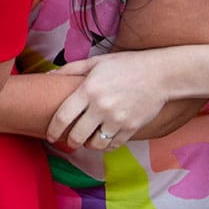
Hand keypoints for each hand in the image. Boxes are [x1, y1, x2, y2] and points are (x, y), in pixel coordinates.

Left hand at [47, 51, 171, 149]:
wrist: (160, 74)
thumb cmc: (126, 65)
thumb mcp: (96, 62)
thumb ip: (71, 69)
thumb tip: (48, 74)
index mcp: (88, 90)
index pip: (62, 117)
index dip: (53, 130)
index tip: (50, 136)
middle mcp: (101, 107)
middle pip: (76, 135)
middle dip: (69, 141)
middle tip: (68, 141)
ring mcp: (117, 119)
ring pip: (95, 145)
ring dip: (88, 145)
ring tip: (87, 140)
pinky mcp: (131, 128)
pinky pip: (113, 145)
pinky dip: (106, 145)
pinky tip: (104, 139)